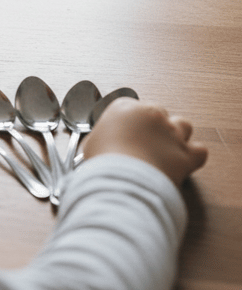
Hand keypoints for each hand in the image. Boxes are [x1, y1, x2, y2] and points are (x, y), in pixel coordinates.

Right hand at [82, 97, 207, 186]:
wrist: (121, 182)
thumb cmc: (102, 163)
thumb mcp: (90, 146)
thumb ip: (101, 139)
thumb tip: (102, 146)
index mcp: (124, 107)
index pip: (131, 107)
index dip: (130, 122)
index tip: (126, 134)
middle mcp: (150, 114)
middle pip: (158, 113)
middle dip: (153, 127)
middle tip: (143, 145)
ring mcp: (171, 132)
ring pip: (183, 125)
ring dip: (177, 135)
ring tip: (164, 151)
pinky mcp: (186, 153)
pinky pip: (199, 150)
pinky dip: (193, 156)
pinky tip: (182, 163)